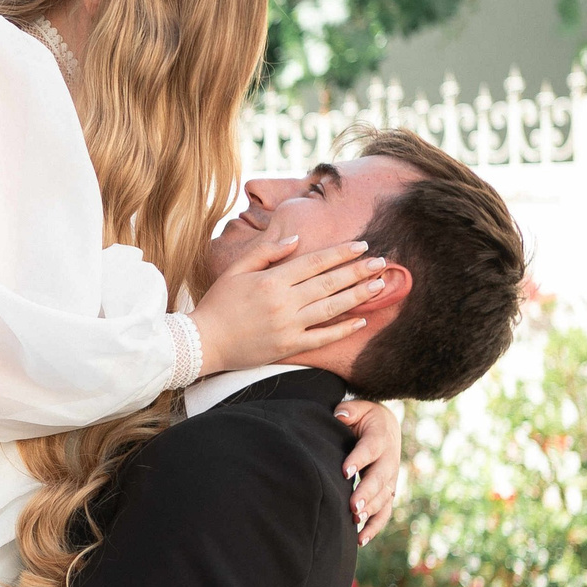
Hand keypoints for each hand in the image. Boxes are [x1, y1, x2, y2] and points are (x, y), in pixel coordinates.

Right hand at [192, 238, 390, 374]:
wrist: (204, 342)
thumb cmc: (218, 303)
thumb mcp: (235, 270)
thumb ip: (266, 252)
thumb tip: (295, 239)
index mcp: (272, 280)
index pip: (315, 262)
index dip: (340, 253)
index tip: (362, 246)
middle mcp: (284, 302)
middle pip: (329, 283)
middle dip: (358, 271)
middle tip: (383, 263)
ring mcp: (289, 326)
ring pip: (331, 308)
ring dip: (358, 296)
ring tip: (379, 285)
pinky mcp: (289, 347)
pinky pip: (322, 338)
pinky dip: (343, 330)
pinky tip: (361, 321)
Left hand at [335, 399, 400, 540]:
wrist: (387, 427)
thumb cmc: (365, 418)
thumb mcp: (359, 408)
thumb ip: (349, 410)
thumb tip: (340, 415)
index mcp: (381, 437)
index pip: (370, 449)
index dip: (359, 460)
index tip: (344, 471)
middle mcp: (389, 460)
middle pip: (380, 479)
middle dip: (366, 493)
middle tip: (352, 506)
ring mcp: (390, 478)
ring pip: (383, 498)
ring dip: (370, 511)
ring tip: (354, 521)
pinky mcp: (387, 492)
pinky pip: (384, 512)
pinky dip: (374, 526)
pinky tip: (360, 539)